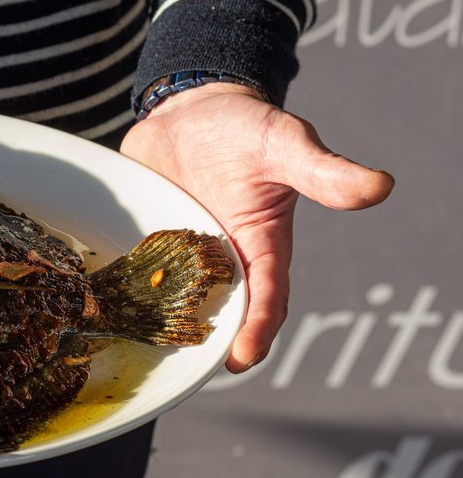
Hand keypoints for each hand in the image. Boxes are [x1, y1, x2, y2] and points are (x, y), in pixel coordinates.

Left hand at [120, 83, 393, 372]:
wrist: (193, 107)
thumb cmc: (248, 126)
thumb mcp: (284, 144)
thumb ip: (324, 171)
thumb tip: (379, 187)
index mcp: (261, 246)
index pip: (266, 299)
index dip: (256, 331)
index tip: (240, 360)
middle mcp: (221, 258)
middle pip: (215, 311)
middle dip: (201, 341)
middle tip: (178, 370)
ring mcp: (179, 253)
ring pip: (168, 299)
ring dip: (156, 320)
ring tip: (131, 345)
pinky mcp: (147, 240)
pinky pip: (133, 272)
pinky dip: (121, 288)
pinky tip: (97, 303)